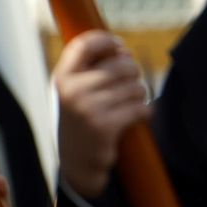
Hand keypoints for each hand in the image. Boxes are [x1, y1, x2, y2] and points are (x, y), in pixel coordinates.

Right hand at [54, 30, 150, 200]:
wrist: (76, 166)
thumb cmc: (79, 123)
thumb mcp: (72, 93)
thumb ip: (88, 69)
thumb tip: (123, 49)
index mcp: (62, 78)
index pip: (86, 44)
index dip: (108, 41)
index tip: (119, 47)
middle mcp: (72, 91)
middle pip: (120, 64)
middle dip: (132, 73)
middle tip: (129, 85)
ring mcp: (88, 109)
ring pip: (134, 86)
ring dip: (139, 95)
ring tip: (130, 105)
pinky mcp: (105, 126)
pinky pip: (139, 107)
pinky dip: (144, 111)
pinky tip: (136, 117)